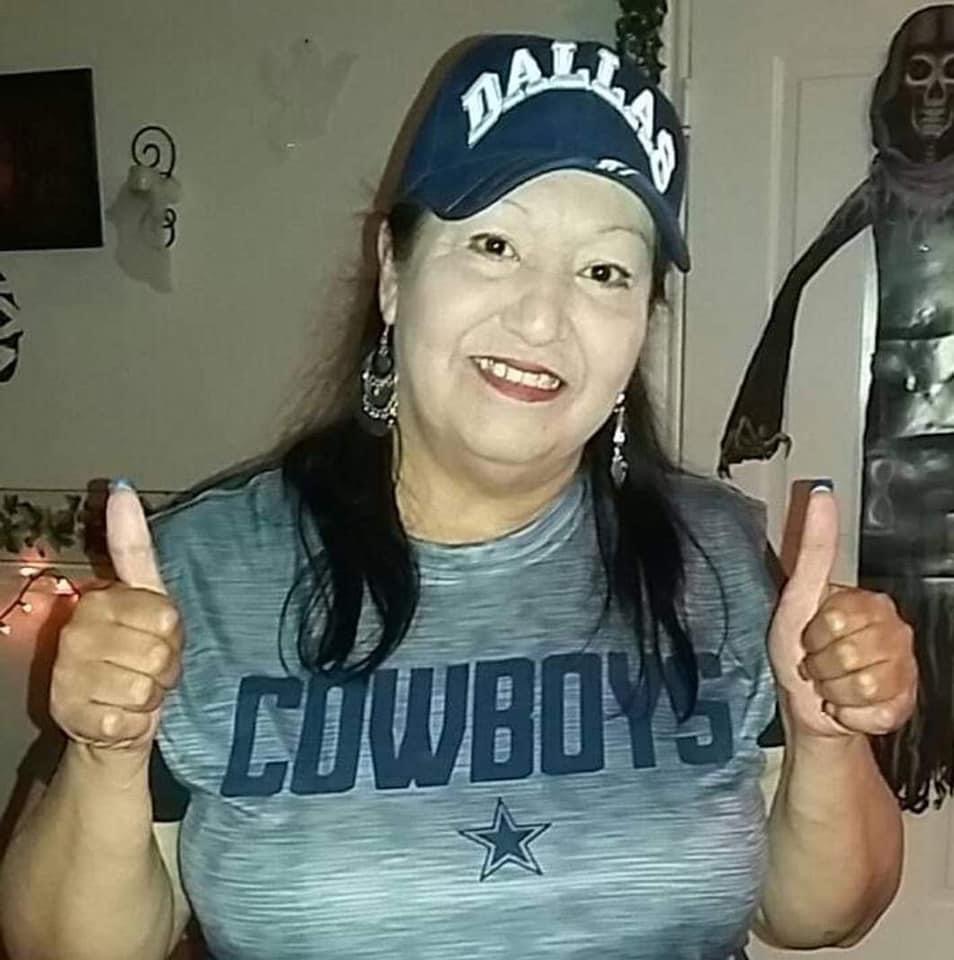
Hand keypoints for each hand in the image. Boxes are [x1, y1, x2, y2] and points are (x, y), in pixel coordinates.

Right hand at [50, 483, 181, 754]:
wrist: (114, 715)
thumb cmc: (138, 651)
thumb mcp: (146, 597)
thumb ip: (132, 546)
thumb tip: (120, 487)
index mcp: (97, 602)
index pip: (165, 615)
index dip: (174, 632)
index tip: (162, 634)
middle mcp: (75, 636)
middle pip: (158, 652)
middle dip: (167, 666)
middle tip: (151, 667)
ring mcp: (69, 678)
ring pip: (145, 687)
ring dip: (153, 695)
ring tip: (138, 690)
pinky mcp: (73, 718)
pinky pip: (130, 720)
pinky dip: (137, 722)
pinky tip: (123, 715)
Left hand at [768, 484, 916, 738]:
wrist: (810, 708)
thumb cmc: (798, 651)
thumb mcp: (798, 597)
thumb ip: (814, 547)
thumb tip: (823, 492)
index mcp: (870, 603)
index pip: (837, 620)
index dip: (814, 633)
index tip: (809, 634)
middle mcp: (895, 631)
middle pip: (851, 654)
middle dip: (823, 664)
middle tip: (818, 662)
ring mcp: (904, 668)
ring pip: (864, 684)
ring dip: (834, 690)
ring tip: (830, 683)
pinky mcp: (905, 703)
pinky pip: (875, 711)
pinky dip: (848, 714)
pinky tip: (846, 705)